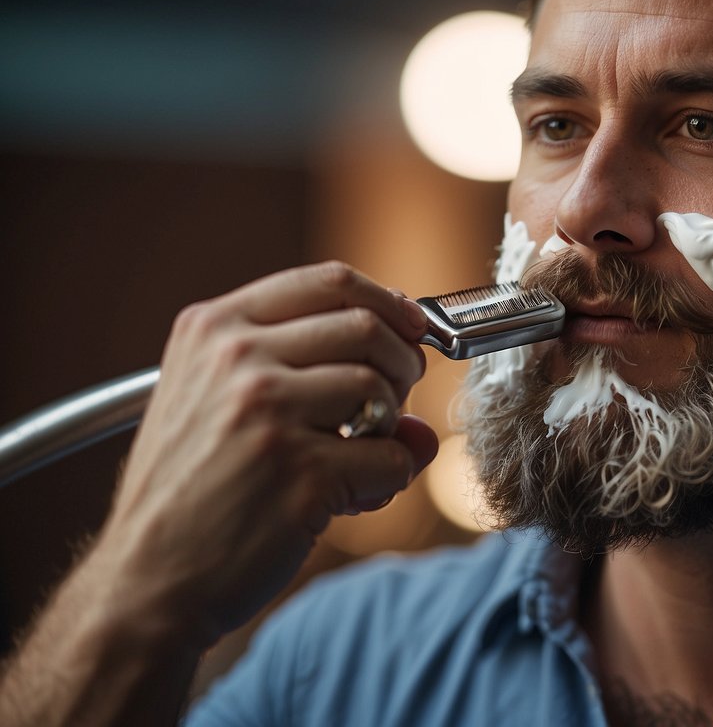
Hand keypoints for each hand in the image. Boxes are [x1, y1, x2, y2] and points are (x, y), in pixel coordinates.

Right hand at [96, 261, 439, 646]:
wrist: (145, 580)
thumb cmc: (187, 491)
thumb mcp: (215, 404)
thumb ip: (307, 376)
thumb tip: (417, 390)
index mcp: (212, 328)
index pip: (328, 281)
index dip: (387, 302)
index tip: (410, 327)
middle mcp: (236, 359)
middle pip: (367, 328)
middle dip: (402, 365)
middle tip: (392, 403)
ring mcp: (267, 414)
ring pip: (381, 391)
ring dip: (391, 429)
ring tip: (360, 459)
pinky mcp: (299, 472)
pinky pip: (390, 458)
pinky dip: (389, 480)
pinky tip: (354, 498)